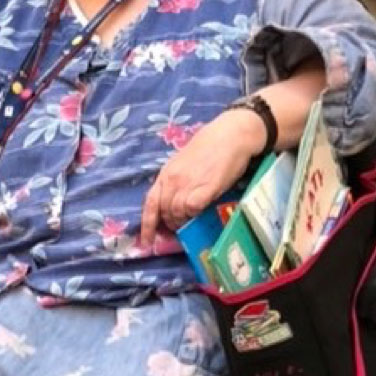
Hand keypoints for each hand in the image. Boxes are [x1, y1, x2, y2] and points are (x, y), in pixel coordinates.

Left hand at [140, 109, 266, 247]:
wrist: (230, 135)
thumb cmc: (209, 146)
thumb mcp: (183, 163)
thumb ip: (175, 180)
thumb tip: (172, 201)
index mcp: (166, 173)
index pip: (150, 203)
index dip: (147, 224)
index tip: (145, 241)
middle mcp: (173, 179)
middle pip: (163, 211)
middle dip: (169, 223)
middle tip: (180, 226)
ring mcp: (188, 183)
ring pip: (177, 212)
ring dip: (183, 220)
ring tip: (192, 219)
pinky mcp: (206, 186)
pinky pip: (192, 208)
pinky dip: (194, 214)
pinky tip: (201, 210)